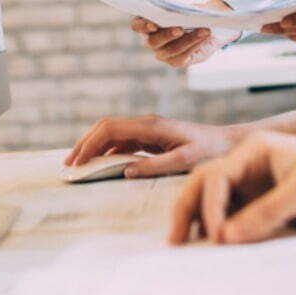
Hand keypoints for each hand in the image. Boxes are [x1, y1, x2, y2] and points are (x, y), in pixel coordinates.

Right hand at [65, 114, 236, 176]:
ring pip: (113, 133)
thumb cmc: (210, 150)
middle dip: (85, 143)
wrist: (227, 143)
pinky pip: (123, 142)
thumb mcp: (185, 160)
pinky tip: (99, 164)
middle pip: (106, 127)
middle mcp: (147, 124)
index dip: (90, 144)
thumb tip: (125, 170)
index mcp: (152, 126)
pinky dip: (107, 151)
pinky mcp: (152, 138)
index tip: (76, 163)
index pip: (111, 128)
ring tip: (78, 166)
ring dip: (94, 147)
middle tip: (68, 165)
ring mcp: (149, 130)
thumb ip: (156, 165)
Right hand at [132, 0, 239, 67]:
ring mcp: (162, 53)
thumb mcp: (187, 8)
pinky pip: (182, 57)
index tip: (154, 24)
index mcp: (148, 23)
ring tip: (204, 30)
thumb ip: (181, 10)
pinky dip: (195, 45)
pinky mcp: (176, 61)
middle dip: (166, 35)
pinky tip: (204, 36)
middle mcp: (151, 40)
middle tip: (180, 29)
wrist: (208, 26)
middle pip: (152, 41)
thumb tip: (184, 13)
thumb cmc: (192, 13)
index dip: (143, 26)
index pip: (137, 25)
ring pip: (170, 50)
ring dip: (188, 39)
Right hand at [167, 131, 295, 244]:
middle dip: (187, 209)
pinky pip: (232, 213)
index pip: (217, 176)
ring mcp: (256, 182)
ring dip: (199, 218)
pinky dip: (218, 227)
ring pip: (213, 198)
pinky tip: (217, 246)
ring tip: (190, 246)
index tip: (218, 238)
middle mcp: (250, 162)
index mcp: (257, 149)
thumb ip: (268, 210)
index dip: (210, 207)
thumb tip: (227, 236)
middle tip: (176, 241)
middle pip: (204, 182)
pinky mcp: (263, 200)